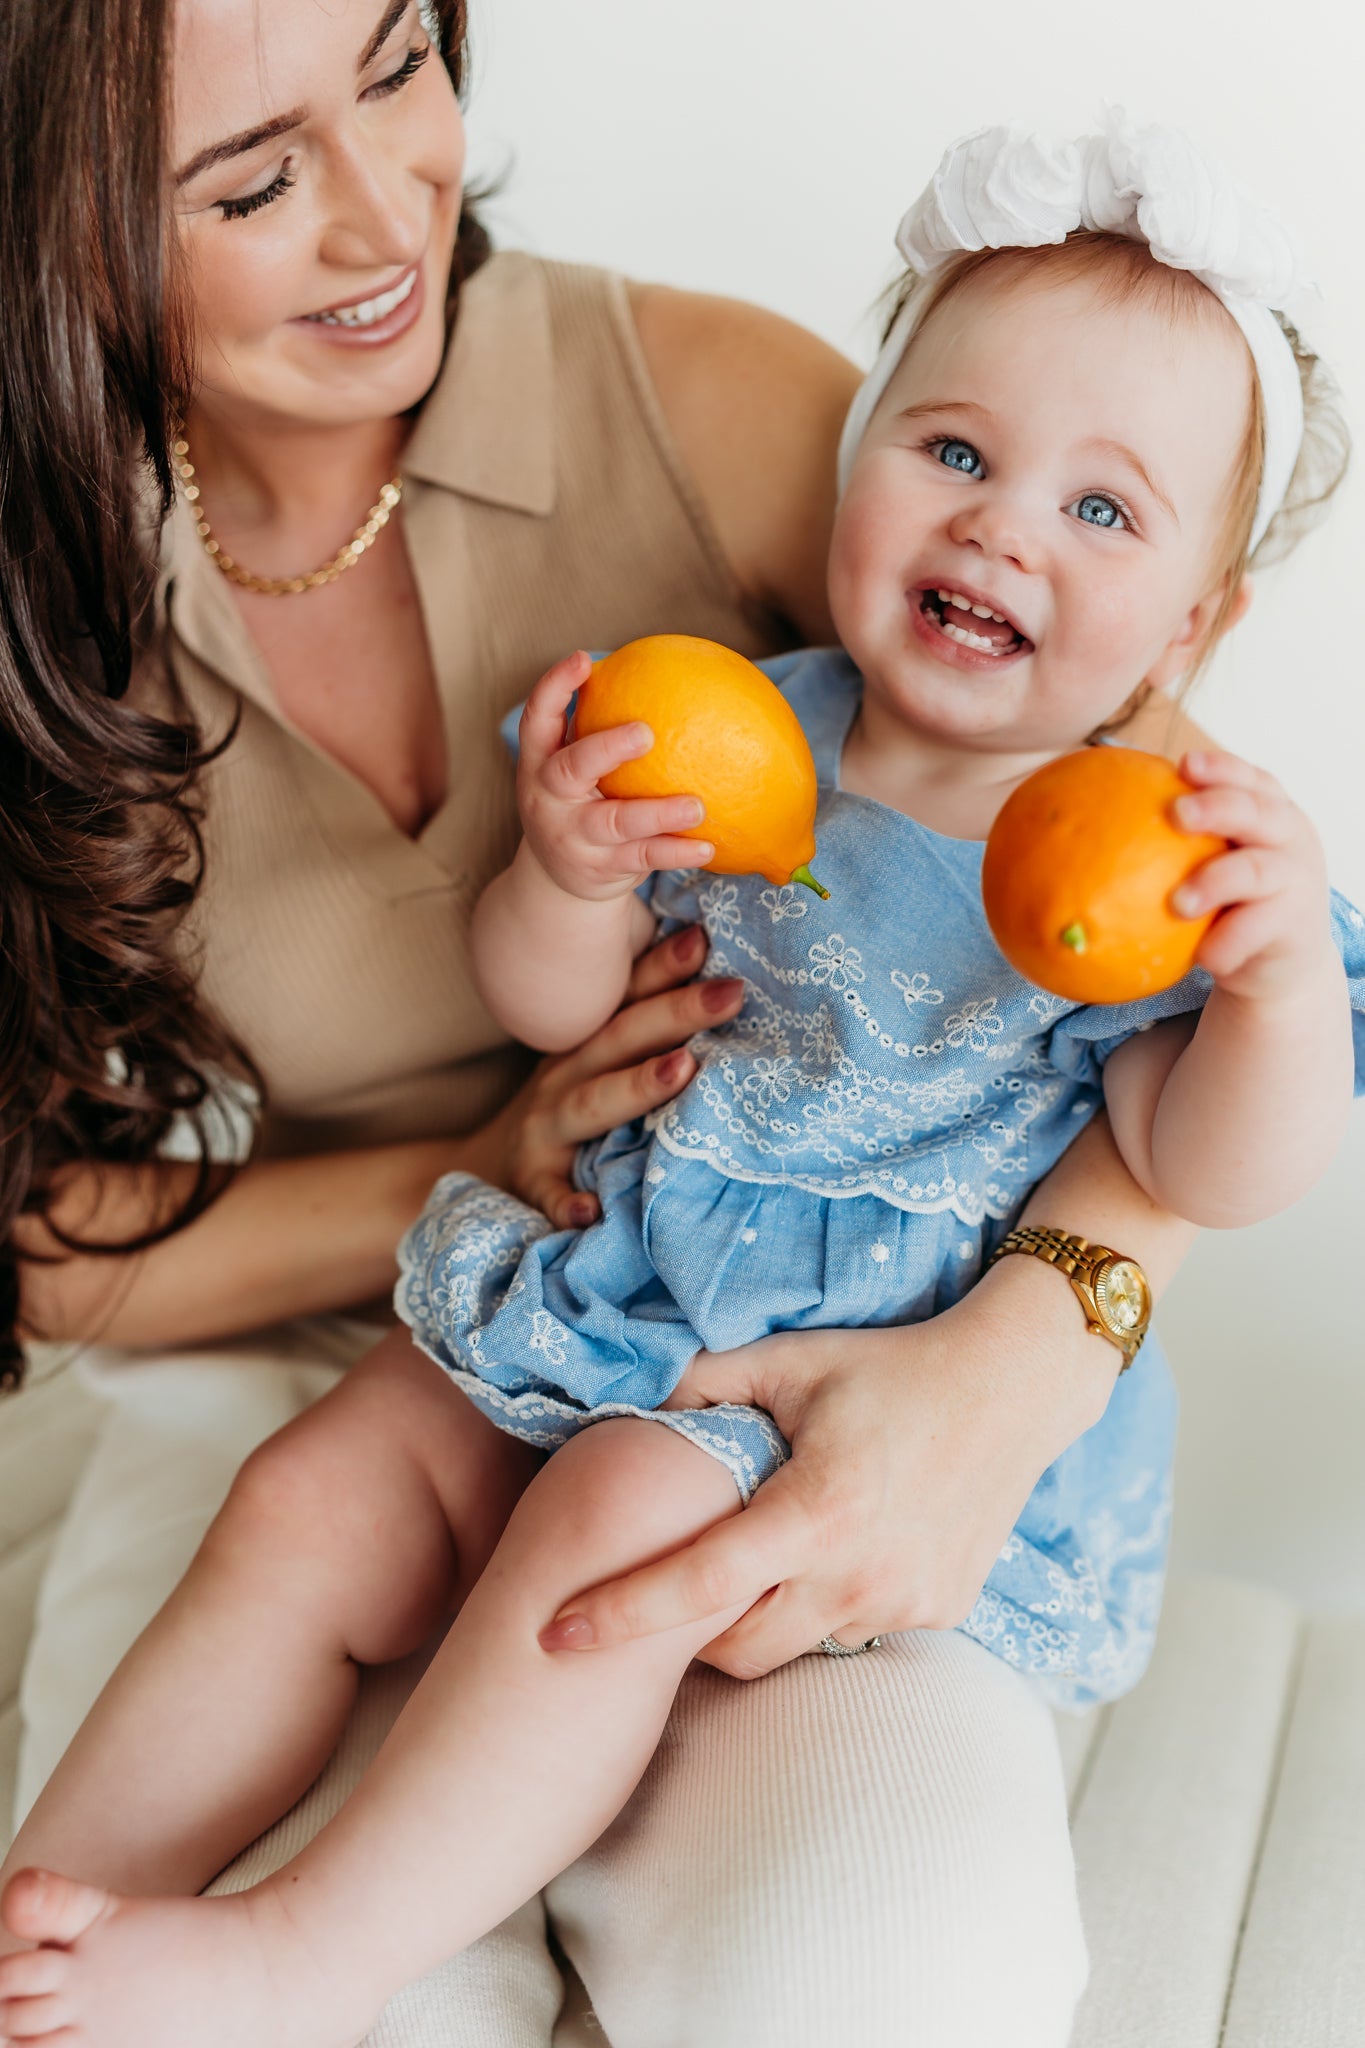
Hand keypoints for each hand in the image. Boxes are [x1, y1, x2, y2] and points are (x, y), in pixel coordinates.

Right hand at [481, 924, 743, 1229]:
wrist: (490, 1167)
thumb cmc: (569, 1108)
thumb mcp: (596, 1064)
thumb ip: (643, 1035)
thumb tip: (724, 987)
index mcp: (587, 1046)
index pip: (629, 998)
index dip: (664, 967)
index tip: (705, 938)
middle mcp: (564, 1077)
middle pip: (620, 1039)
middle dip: (677, 1012)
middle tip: (730, 993)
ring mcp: (544, 1130)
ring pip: (590, 1105)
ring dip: (637, 1087)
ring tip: (682, 1069)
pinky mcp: (531, 1183)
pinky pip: (549, 1193)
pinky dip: (566, 1202)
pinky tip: (590, 1211)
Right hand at [516, 651, 711, 900]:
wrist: (556, 881)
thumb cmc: (578, 802)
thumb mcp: (574, 768)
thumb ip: (601, 728)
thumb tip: (671, 672)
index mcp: (538, 763)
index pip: (536, 719)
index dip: (554, 687)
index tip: (584, 659)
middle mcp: (547, 799)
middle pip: (570, 770)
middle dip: (605, 750)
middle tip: (646, 732)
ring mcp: (572, 837)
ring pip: (614, 822)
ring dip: (657, 814)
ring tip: (697, 806)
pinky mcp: (599, 869)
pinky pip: (642, 857)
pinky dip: (675, 852)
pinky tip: (708, 845)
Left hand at [541, 1268, 1112, 1676]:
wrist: (1015, 1384)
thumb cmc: (892, 1364)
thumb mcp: (791, 1359)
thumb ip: (702, 1383)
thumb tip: (624, 1405)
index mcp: (817, 1510)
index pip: (698, 1582)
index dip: (620, 1610)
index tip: (551, 1633)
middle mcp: (861, 1574)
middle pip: (736, 1649)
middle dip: (689, 1632)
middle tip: (671, 1578)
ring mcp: (904, 1602)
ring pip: (794, 1647)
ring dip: (759, 1619)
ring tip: (757, 1557)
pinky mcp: (938, 1611)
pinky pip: (851, 1633)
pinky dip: (819, 1607)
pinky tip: (828, 1551)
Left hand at [1173, 749, 1333, 1000]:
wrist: (1284, 963)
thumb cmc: (1232, 901)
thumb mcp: (1213, 864)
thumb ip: (1175, 842)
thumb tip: (1084, 824)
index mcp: (1270, 811)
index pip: (1248, 779)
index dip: (1220, 768)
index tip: (1183, 764)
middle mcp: (1290, 837)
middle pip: (1255, 812)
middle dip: (1216, 807)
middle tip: (1176, 813)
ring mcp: (1298, 879)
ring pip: (1256, 870)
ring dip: (1214, 882)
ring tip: (1178, 903)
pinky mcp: (1295, 924)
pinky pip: (1256, 930)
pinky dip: (1226, 942)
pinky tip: (1203, 955)